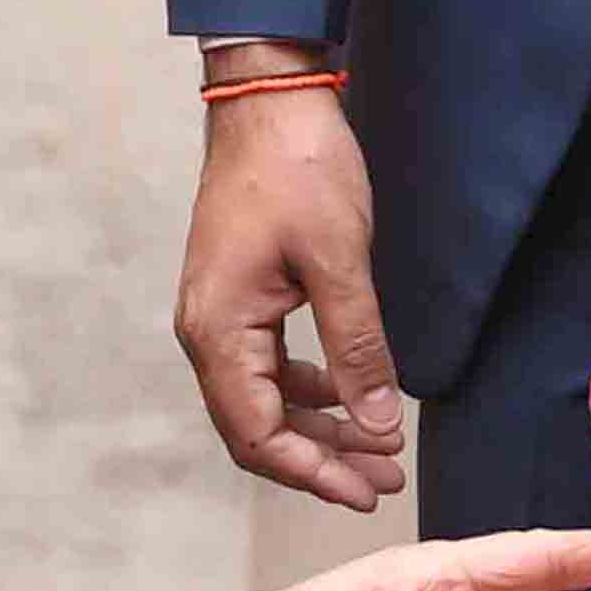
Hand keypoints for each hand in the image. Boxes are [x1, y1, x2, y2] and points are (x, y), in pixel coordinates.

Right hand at [174, 74, 400, 507]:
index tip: (367, 491)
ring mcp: (220, 314)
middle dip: (321, 460)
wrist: (268, 100)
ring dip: (320, 428)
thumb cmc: (297, 169)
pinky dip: (311, 389)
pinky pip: (269, 365)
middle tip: (383, 482)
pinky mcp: (240, 296)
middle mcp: (207, 331)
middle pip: (257, 428)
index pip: (257, 434)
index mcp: (218, 330)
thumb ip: (357, 349)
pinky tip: (352, 394)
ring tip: (379, 448)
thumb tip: (378, 424)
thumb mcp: (339, 261)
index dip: (313, 471)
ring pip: (265, 400)